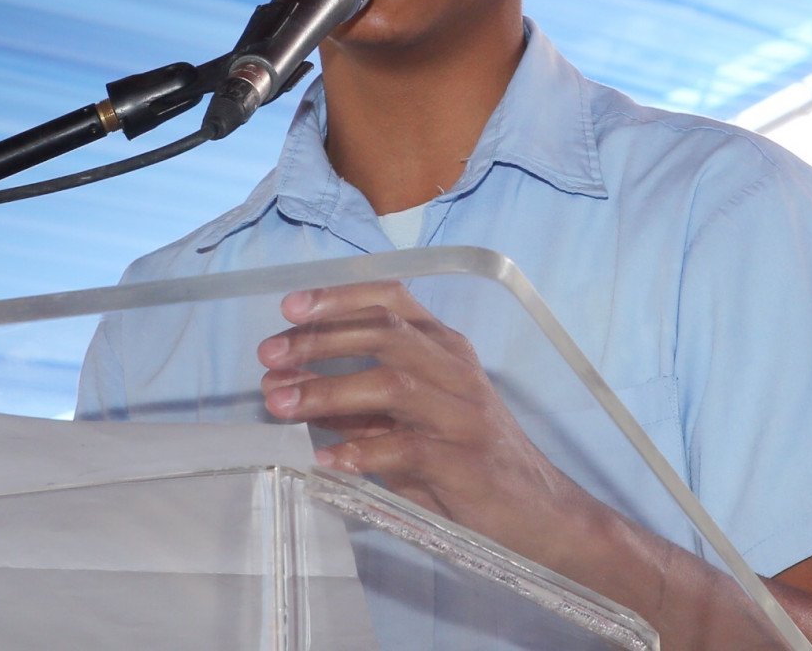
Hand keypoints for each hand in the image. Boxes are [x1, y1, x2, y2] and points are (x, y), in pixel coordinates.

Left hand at [256, 281, 591, 567]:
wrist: (542, 515)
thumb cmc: (470, 462)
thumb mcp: (412, 423)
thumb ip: (359, 405)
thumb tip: (288, 389)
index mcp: (446, 349)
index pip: (392, 299)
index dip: (339, 297)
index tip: (290, 307)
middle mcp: (456, 370)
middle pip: (385, 332)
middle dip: (320, 340)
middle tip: (269, 356)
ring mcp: (463, 414)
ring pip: (392, 383)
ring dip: (329, 391)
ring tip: (281, 404)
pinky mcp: (465, 461)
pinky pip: (407, 449)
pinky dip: (361, 452)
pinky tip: (326, 460)